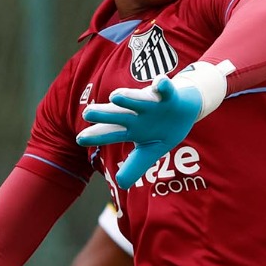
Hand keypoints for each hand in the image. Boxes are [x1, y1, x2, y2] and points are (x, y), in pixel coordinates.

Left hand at [76, 62, 227, 189]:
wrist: (184, 109)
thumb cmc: (162, 130)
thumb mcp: (150, 151)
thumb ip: (135, 166)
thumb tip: (121, 183)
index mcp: (130, 129)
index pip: (110, 133)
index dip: (96, 136)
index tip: (80, 139)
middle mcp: (136, 114)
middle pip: (118, 114)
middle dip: (104, 114)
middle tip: (87, 113)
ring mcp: (151, 104)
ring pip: (137, 100)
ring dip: (128, 98)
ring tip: (115, 96)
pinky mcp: (168, 95)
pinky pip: (165, 89)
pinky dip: (163, 85)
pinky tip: (159, 82)